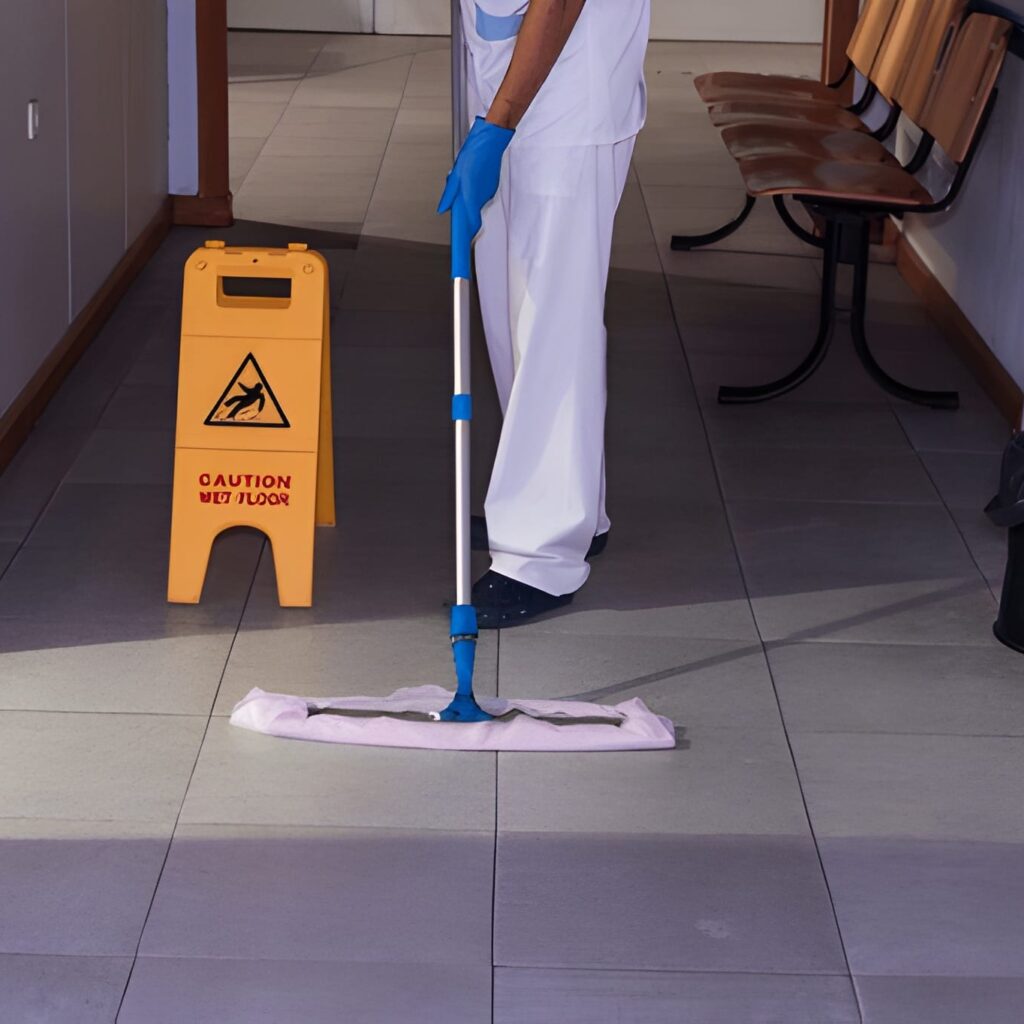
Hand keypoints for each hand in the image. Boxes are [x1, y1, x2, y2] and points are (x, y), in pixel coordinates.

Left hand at [438, 117, 514, 278]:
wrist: (493, 141)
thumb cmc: (475, 154)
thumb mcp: (456, 174)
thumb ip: (450, 194)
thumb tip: (443, 210)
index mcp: (469, 198)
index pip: (465, 228)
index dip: (463, 247)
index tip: (461, 262)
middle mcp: (479, 200)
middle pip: (470, 221)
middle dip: (464, 226)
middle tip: (459, 232)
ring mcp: (485, 196)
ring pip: (473, 209)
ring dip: (466, 207)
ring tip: (463, 191)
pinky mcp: (488, 190)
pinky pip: (478, 200)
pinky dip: (473, 199)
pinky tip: (470, 184)